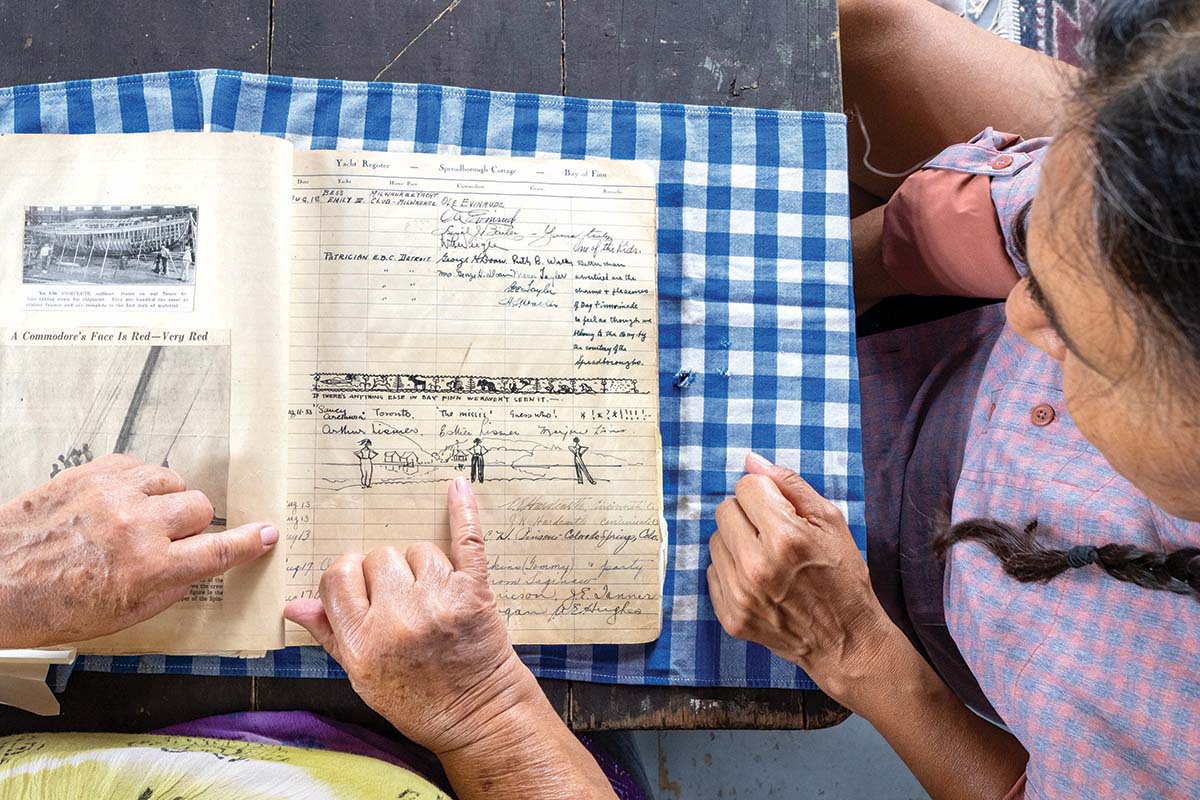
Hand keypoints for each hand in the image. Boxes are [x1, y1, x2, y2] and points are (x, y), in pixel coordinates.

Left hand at [0, 453, 277, 647]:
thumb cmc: (52, 607)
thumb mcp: (123, 616)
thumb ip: (170, 587)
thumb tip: (199, 564)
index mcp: (150, 569)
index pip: (219, 550)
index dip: (248, 542)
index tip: (266, 534)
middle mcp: (138, 527)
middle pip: (200, 509)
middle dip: (191, 526)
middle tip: (169, 540)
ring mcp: (115, 494)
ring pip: (173, 482)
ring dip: (166, 501)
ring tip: (142, 518)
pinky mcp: (92, 472)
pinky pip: (140, 466)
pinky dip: (139, 483)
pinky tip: (122, 501)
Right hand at [285, 478, 540, 755]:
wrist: (478, 716)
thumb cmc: (418, 701)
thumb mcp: (362, 677)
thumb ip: (330, 635)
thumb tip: (293, 605)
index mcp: (363, 639)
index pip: (339, 576)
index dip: (349, 578)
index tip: (362, 588)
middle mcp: (397, 617)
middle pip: (379, 557)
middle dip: (386, 573)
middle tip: (402, 601)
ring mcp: (438, 601)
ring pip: (418, 550)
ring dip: (422, 566)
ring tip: (431, 598)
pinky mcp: (475, 592)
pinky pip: (467, 541)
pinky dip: (464, 512)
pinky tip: (457, 486)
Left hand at [707, 453, 895, 705]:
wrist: (845, 642)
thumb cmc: (843, 576)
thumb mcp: (830, 521)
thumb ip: (789, 485)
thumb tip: (750, 461)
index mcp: (786, 538)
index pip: (746, 487)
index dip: (764, 493)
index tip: (780, 509)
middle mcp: (757, 566)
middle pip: (724, 510)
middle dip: (748, 514)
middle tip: (773, 533)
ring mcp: (740, 595)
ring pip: (715, 540)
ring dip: (737, 542)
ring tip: (767, 558)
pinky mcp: (730, 616)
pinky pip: (712, 571)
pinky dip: (732, 570)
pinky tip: (759, 581)